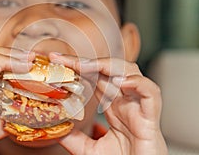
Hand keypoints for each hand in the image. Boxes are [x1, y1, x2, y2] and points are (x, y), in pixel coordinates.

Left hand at [49, 53, 167, 154]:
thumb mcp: (90, 150)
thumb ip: (74, 138)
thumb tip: (55, 127)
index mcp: (113, 106)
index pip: (95, 78)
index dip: (79, 67)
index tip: (58, 61)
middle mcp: (126, 102)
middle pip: (110, 70)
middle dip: (87, 62)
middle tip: (63, 60)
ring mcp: (138, 107)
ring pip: (130, 73)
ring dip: (109, 66)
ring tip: (86, 66)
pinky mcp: (151, 118)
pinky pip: (150, 92)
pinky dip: (137, 83)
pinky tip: (120, 82)